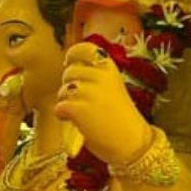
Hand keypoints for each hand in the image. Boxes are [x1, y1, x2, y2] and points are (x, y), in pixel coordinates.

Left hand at [54, 43, 150, 165]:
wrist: (131, 142)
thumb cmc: (121, 118)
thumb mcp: (113, 88)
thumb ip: (96, 77)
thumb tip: (70, 70)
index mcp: (109, 68)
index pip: (85, 49)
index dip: (73, 55)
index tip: (69, 62)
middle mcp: (99, 76)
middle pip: (69, 72)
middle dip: (69, 86)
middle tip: (80, 100)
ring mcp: (88, 92)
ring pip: (63, 91)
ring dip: (66, 102)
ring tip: (80, 113)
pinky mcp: (78, 109)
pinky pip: (60, 107)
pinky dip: (63, 115)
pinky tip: (74, 121)